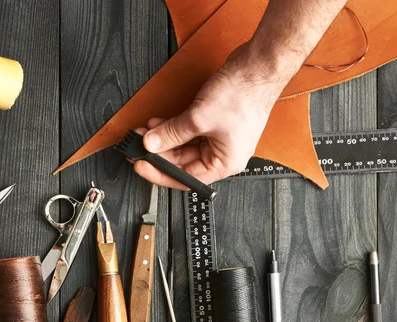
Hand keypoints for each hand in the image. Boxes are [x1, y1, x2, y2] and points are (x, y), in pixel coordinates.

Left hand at [133, 45, 287, 188]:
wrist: (258, 68)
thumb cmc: (244, 95)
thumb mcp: (199, 118)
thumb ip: (171, 133)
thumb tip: (151, 144)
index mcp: (224, 163)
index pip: (186, 178)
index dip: (161, 173)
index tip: (142, 166)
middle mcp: (223, 154)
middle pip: (183, 161)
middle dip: (159, 152)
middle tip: (138, 147)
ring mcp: (218, 138)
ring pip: (183, 145)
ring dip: (163, 138)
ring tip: (145, 133)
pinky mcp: (214, 123)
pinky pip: (188, 131)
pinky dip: (172, 128)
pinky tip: (158, 123)